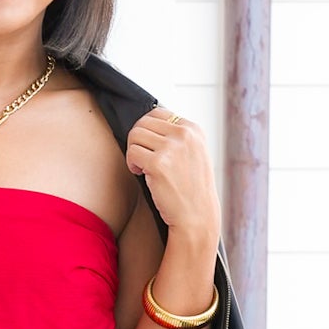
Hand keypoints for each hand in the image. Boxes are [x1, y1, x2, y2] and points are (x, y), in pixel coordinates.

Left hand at [125, 106, 220, 241]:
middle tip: (142, 158)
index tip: (150, 146)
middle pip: (143, 122)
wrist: (197, 216)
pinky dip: (131, 164)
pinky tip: (141, 174)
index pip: (158, 113)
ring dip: (133, 151)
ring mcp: (171, 148)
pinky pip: (132, 152)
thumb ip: (177, 137)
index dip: (147, 130)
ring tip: (142, 167)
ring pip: (135, 135)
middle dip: (137, 140)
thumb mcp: (194, 154)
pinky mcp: (158, 163)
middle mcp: (184, 134)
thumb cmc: (192, 189)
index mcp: (193, 129)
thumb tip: (148, 123)